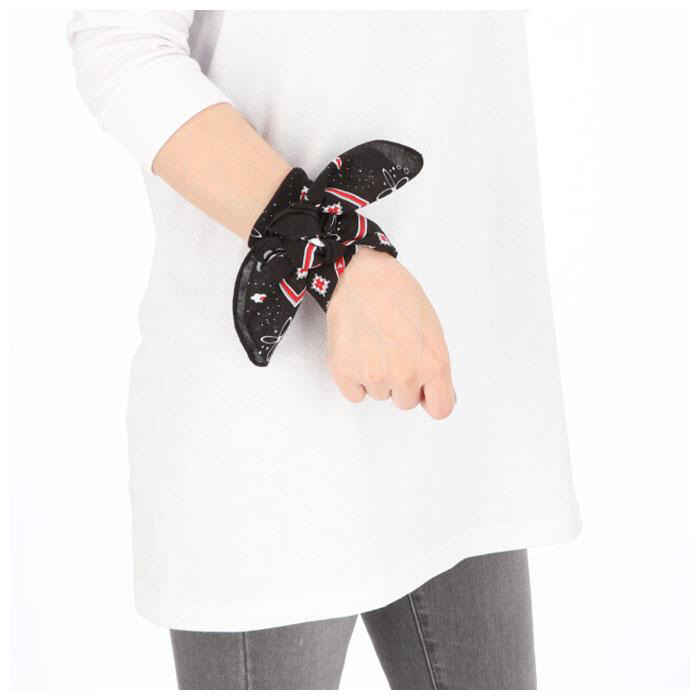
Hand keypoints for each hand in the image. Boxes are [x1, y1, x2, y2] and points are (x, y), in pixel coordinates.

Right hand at [326, 247, 454, 419]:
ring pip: (380, 395)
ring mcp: (374, 376)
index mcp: (434, 364)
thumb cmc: (398, 295)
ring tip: (374, 345)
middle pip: (406, 402)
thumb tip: (439, 395)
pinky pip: (355, 395)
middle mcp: (406, 375)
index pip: (440, 409)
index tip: (425, 391)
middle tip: (393, 351)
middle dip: (402, 382)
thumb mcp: (432, 330)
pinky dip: (355, 380)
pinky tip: (358, 353)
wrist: (362, 276)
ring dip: (378, 378)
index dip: (432, 398)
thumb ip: (436, 366)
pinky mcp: (345, 373)